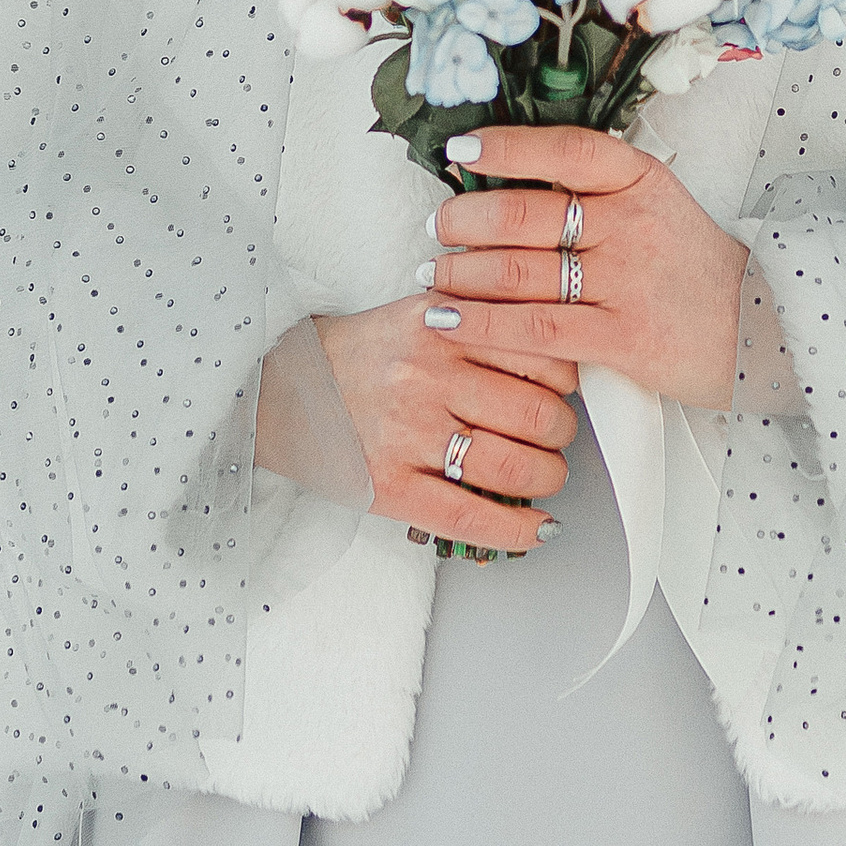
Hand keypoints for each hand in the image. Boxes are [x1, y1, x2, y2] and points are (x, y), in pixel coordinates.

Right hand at [308, 297, 578, 552]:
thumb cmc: (360, 355)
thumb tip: (554, 349)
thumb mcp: (421, 314)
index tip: (560, 391)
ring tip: (541, 477)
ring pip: (515, 469)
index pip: (542, 355)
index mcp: (443, 327)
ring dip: (546, 480)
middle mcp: (428, 376)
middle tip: (552, 438)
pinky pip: (472, 518)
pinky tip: (537, 529)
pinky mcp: (390, 486)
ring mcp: (409, 434)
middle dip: (560, 435)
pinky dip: (518, 531)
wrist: (280, 388)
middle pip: (538, 416)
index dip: (566, 381)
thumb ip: (481, 321)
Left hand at [419, 126, 747, 407]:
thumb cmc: (695, 269)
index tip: (460, 149)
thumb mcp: (657, 207)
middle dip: (465, 220)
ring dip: (462, 274)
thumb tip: (512, 182)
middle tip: (438, 227)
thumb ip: (597, 193)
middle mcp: (633, 224)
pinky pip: (535, 330)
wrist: (761, 328)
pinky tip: (447, 321)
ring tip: (433, 277)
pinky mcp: (624, 339)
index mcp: (642, 181)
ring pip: (521, 272)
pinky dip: (481, 325)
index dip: (504, 146)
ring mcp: (629, 282)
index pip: (565, 150)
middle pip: (526, 215)